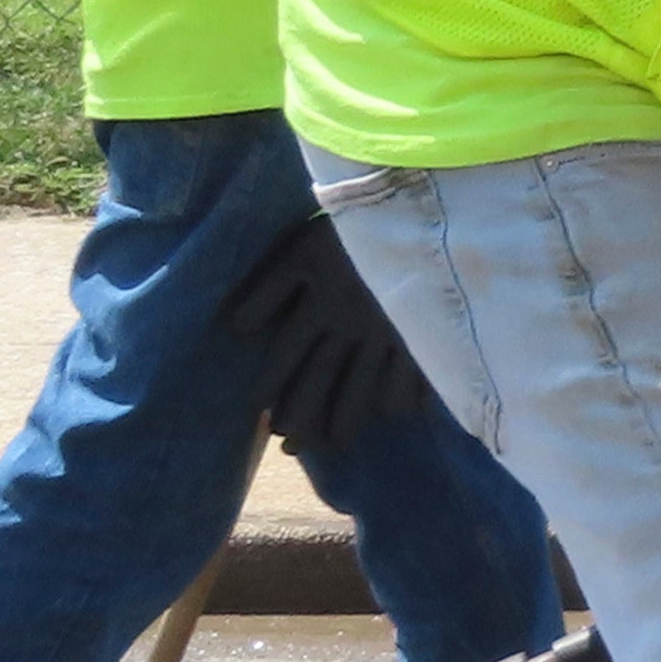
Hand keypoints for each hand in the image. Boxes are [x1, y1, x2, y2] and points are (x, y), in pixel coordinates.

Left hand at [217, 213, 431, 451]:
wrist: (414, 213)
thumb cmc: (350, 225)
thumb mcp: (298, 248)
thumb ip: (268, 289)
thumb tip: (238, 330)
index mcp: (316, 306)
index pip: (286, 357)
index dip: (272, 389)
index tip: (261, 416)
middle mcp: (349, 329)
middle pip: (322, 382)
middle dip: (304, 418)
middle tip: (290, 448)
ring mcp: (388, 335)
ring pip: (363, 388)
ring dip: (346, 420)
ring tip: (336, 446)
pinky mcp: (422, 333)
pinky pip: (412, 376)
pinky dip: (403, 398)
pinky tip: (396, 415)